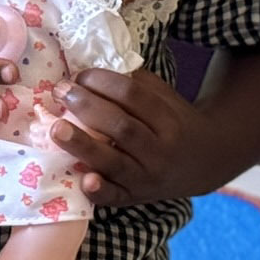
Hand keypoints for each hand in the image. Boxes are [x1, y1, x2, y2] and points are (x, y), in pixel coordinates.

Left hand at [52, 67, 224, 205]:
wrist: (203, 165)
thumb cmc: (171, 123)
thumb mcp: (163, 99)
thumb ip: (134, 83)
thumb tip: (88, 62)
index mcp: (169, 121)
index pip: (134, 96)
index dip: (103, 81)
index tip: (80, 75)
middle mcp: (160, 151)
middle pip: (122, 127)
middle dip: (87, 106)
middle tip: (60, 91)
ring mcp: (147, 177)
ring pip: (114, 161)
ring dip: (82, 144)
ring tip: (56, 127)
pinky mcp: (133, 197)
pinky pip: (114, 197)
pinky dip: (99, 190)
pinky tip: (84, 180)